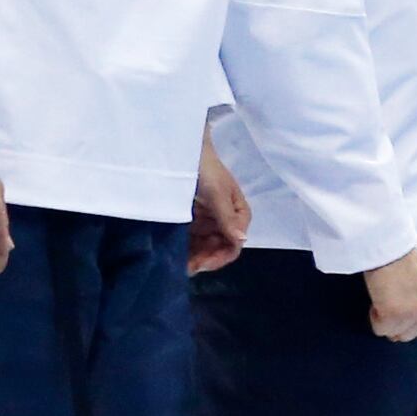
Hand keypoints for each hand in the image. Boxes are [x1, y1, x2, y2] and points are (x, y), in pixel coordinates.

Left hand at [190, 137, 250, 273]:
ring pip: (204, 246)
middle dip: (205, 259)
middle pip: (218, 248)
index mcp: (238, 213)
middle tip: (185, 268)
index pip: (234, 245)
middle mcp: (225, 219)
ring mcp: (208, 219)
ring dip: (194, 256)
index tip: (200, 264)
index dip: (219, 258)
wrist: (182, 147)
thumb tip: (242, 240)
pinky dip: (185, 247)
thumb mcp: (217, 192)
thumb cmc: (205, 167)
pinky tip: (174, 253)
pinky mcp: (192, 217)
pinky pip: (192, 238)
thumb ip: (227, 217)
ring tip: (177, 264)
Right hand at [363, 249, 416, 343]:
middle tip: (391, 300)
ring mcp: (413, 314)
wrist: (389, 248)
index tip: (402, 316)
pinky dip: (374, 316)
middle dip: (396, 324)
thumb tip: (403, 333)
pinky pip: (380, 329)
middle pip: (408, 338)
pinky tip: (379, 297)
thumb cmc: (402, 262)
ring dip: (385, 320)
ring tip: (385, 297)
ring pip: (394, 335)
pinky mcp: (394, 314)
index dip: (412, 328)